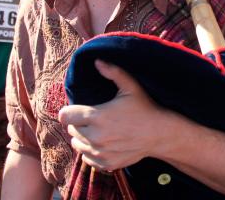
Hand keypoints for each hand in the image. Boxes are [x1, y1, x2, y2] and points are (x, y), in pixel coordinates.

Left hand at [58, 60, 172, 170]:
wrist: (160, 134)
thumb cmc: (145, 108)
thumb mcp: (131, 87)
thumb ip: (113, 73)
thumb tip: (97, 61)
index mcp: (97, 116)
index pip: (65, 116)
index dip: (70, 111)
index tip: (78, 109)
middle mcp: (95, 136)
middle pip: (71, 130)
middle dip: (79, 123)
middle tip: (94, 119)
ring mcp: (100, 152)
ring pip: (77, 145)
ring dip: (83, 137)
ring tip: (99, 130)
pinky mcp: (106, 164)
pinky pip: (87, 159)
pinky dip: (91, 151)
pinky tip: (104, 143)